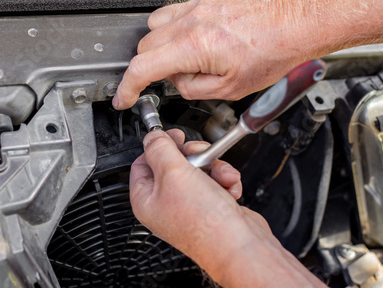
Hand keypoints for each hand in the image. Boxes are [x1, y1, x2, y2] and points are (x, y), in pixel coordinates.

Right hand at [113, 0, 318, 109]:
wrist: (294, 24)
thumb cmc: (271, 54)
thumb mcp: (229, 90)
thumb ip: (192, 88)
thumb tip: (176, 82)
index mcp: (194, 47)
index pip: (143, 67)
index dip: (127, 87)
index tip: (123, 97)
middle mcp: (191, 21)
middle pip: (145, 45)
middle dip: (150, 67)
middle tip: (175, 77)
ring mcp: (198, 6)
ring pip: (155, 25)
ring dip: (160, 45)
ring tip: (187, 57)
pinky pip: (175, 11)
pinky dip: (176, 28)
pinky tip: (197, 39)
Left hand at [130, 129, 326, 286]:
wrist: (240, 246)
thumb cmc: (204, 222)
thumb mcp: (174, 172)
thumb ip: (160, 148)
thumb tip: (152, 136)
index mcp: (146, 199)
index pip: (142, 162)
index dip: (159, 146)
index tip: (174, 136)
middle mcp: (166, 204)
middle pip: (173, 163)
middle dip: (193, 155)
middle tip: (201, 152)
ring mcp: (189, 207)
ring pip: (199, 171)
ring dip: (214, 168)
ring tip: (220, 175)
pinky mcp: (212, 207)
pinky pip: (216, 183)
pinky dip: (225, 181)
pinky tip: (229, 188)